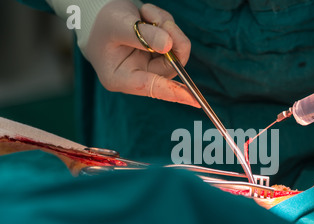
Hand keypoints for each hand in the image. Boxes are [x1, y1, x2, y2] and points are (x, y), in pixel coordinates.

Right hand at [83, 0, 199, 106]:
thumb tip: (169, 46)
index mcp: (121, 78)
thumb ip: (142, 36)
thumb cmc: (100, 21)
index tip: (193, 100)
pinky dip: (164, 23)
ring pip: (175, 51)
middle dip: (173, 41)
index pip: (151, 88)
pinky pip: (173, 40)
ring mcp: (149, 64)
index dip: (174, 93)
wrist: (96, 10)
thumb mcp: (117, 24)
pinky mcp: (158, 52)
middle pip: (170, 66)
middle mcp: (138, 75)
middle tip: (164, 23)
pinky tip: (146, 15)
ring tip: (146, 14)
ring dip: (167, 28)